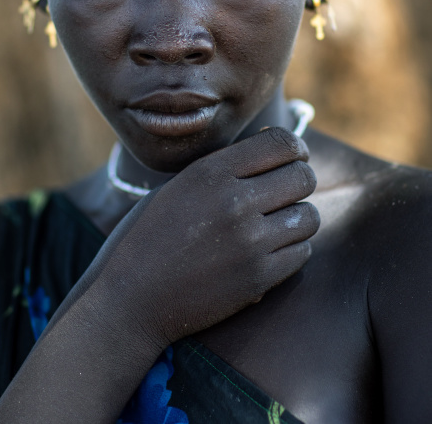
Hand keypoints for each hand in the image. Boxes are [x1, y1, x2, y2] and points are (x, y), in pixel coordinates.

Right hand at [93, 127, 319, 346]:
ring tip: (277, 223)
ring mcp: (249, 242)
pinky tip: (269, 250)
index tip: (292, 158)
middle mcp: (234, 202)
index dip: (295, 148)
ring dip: (298, 217)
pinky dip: (293, 249)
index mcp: (211, 172)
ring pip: (309, 216)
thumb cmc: (149, 236)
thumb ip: (224, 169)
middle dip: (299, 181)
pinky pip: (303, 252)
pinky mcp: (258, 278)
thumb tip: (270, 151)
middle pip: (303, 177)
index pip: (282, 142)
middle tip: (285, 192)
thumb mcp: (179, 186)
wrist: (130, 297)